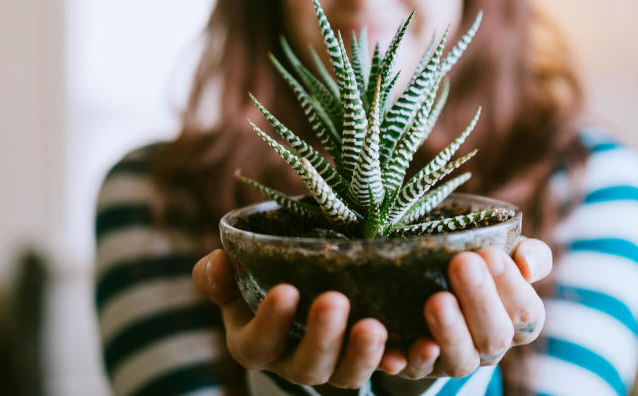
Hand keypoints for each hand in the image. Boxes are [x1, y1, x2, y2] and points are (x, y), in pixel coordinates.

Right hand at [192, 250, 389, 388]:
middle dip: (321, 338)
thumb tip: (218, 263)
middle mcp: (294, 362)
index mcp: (256, 343)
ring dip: (363, 354)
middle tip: (333, 301)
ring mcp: (335, 365)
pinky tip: (418, 345)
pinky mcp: (369, 359)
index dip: (270, 321)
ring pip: (348, 374)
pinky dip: (404, 361)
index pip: (257, 343)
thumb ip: (218, 275)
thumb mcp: (234, 277)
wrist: (300, 283)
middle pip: (307, 366)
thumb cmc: (260, 278)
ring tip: (374, 327)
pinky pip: (388, 368)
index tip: (286, 290)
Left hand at [381, 238, 552, 378]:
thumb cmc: (476, 266)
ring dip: (450, 332)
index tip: (490, 253)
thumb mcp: (503, 254)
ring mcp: (455, 359)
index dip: (512, 286)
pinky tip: (400, 349)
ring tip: (438, 300)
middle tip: (462, 263)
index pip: (527, 312)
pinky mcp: (418, 367)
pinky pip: (415, 370)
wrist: (425, 282)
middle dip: (480, 300)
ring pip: (460, 360)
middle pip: (495, 336)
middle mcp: (490, 347)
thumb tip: (528, 265)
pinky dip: (410, 360)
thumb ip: (530, 254)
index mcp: (516, 321)